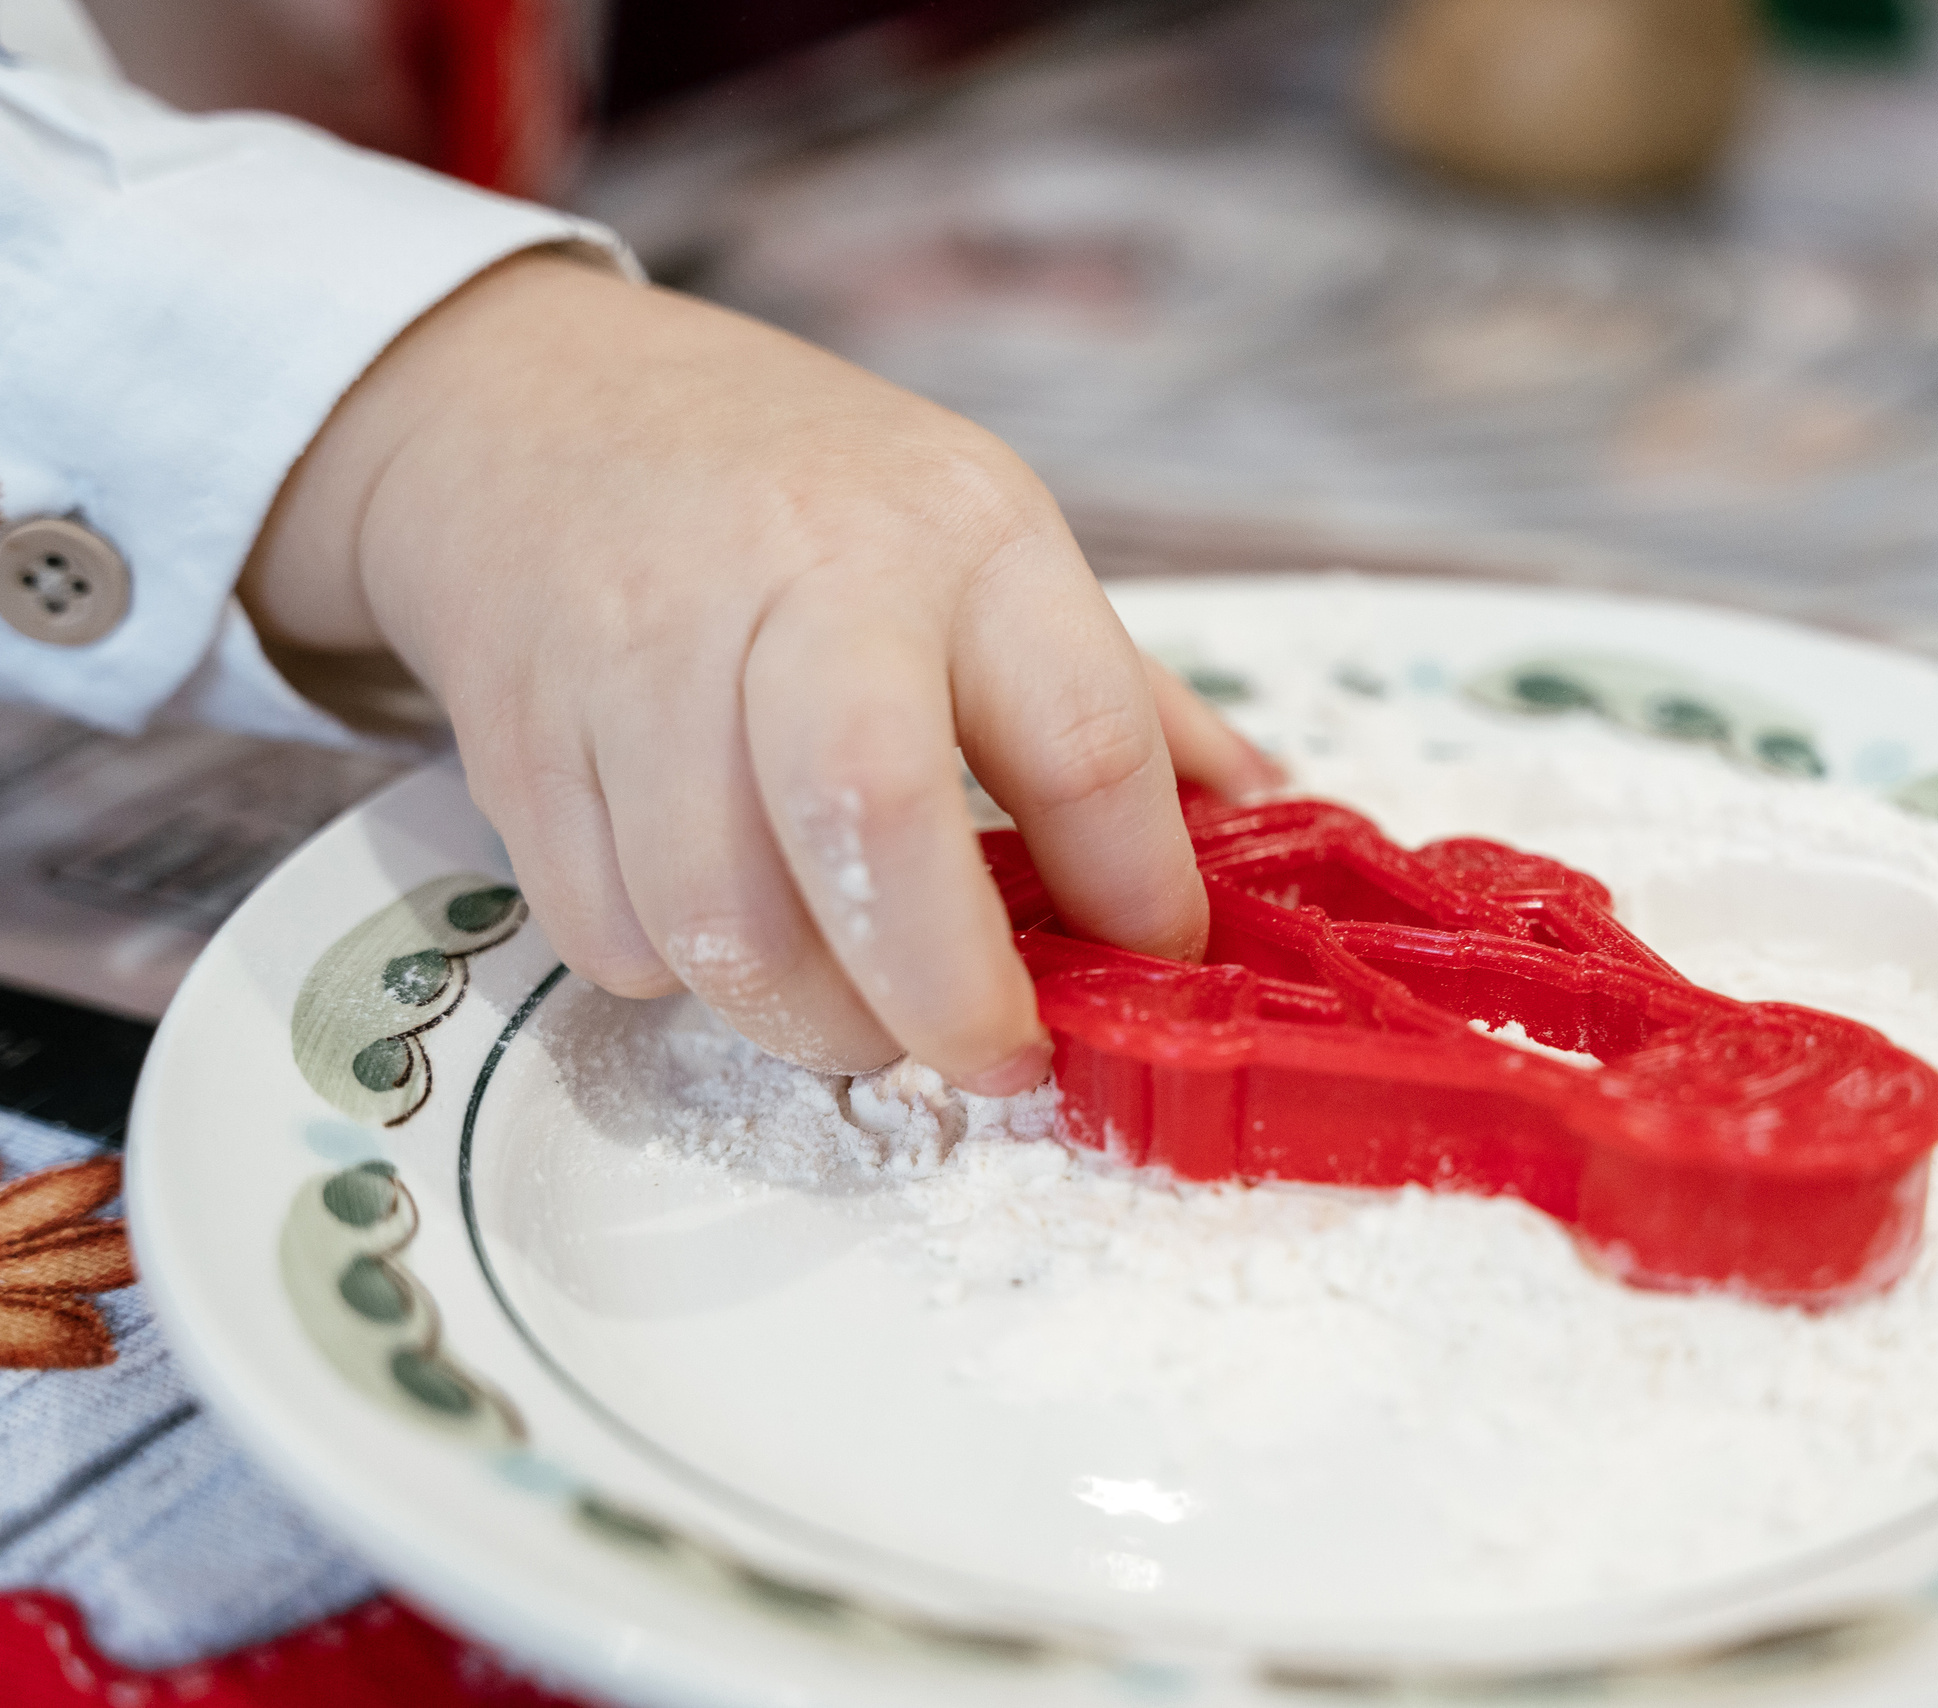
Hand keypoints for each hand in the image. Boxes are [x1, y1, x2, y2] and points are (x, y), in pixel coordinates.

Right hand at [243, 252, 1278, 1090]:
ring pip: (723, 920)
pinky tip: (723, 918)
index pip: (1083, 742)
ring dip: (811, 1019)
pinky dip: (682, 978)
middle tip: (991, 1058)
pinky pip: (612, 936)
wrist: (533, 400)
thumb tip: (1261, 815)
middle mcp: (801, 580)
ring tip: (857, 1007)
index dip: (1135, 899)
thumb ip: (1117, 692)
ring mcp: (641, 655)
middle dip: (946, 992)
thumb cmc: (791, 484)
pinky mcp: (523, 739)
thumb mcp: (983, 534)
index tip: (1151, 972)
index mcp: (962, 535)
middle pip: (873, 817)